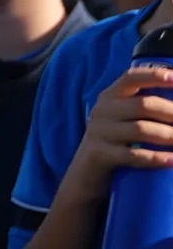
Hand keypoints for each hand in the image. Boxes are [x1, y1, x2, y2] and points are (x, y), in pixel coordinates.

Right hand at [59, 65, 172, 203]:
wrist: (85, 172)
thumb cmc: (114, 141)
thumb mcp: (122, 118)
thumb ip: (143, 107)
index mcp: (110, 96)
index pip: (132, 77)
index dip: (154, 75)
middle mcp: (103, 110)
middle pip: (143, 105)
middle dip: (172, 113)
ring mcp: (100, 132)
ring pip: (141, 130)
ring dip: (169, 136)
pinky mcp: (100, 154)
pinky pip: (132, 155)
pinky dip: (156, 158)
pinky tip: (172, 160)